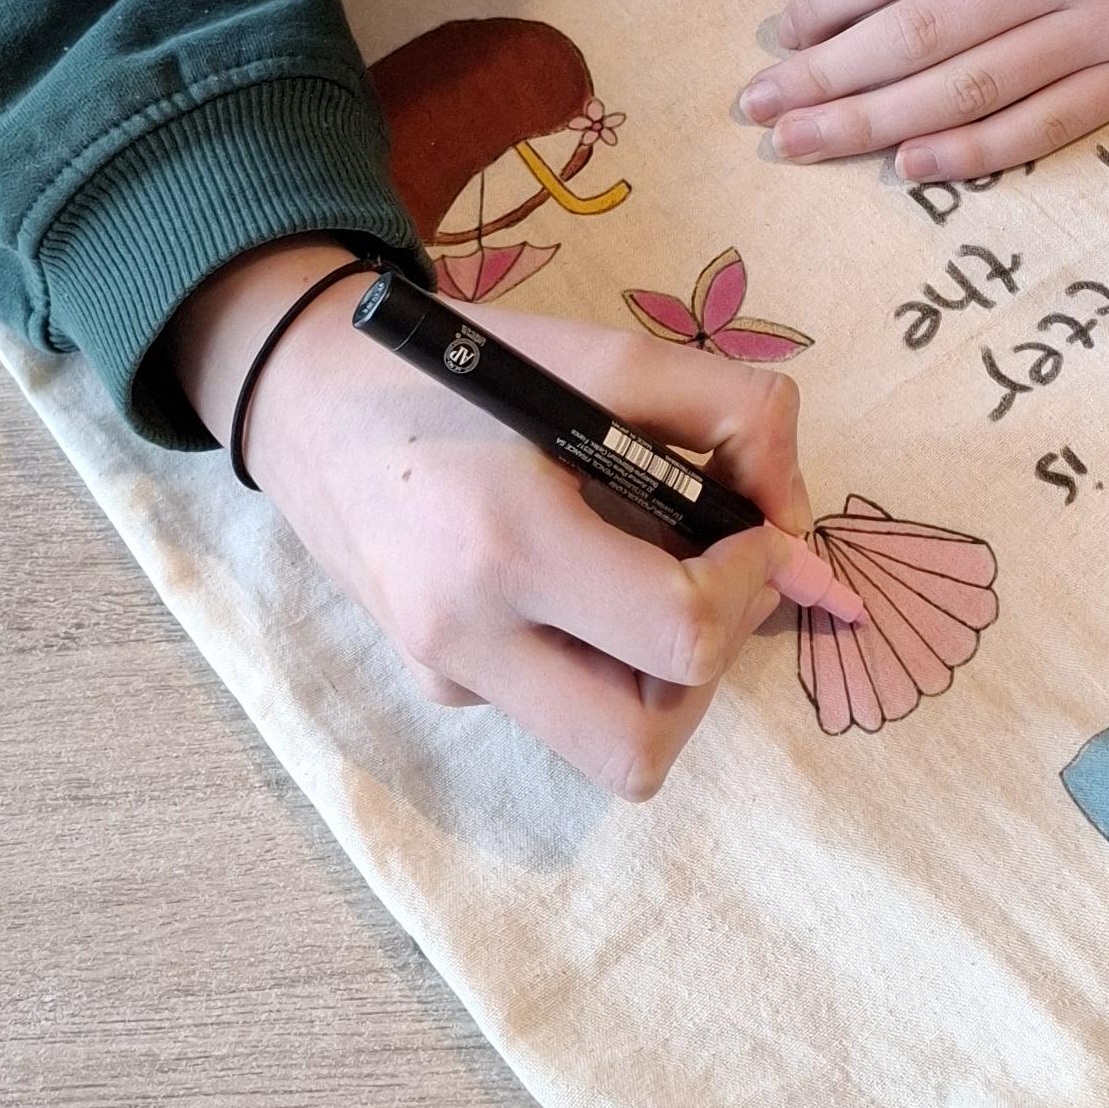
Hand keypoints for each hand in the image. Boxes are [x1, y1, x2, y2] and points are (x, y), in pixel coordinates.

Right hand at [170, 243, 850, 798]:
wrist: (306, 396)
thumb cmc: (459, 368)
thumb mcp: (602, 356)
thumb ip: (732, 415)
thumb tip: (802, 528)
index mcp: (507, 547)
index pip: (679, 635)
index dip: (750, 583)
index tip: (752, 525)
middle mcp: (466, 641)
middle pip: (639, 751)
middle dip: (706, 674)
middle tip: (710, 580)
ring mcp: (446, 678)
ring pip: (604, 742)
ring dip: (659, 674)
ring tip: (646, 565)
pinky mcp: (438, 686)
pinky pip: (555, 702)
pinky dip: (601, 653)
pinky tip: (576, 568)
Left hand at [737, 0, 1108, 178]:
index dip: (826, 5)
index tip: (775, 34)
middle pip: (915, 38)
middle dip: (823, 76)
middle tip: (756, 107)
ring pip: (965, 92)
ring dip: (870, 125)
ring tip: (803, 145)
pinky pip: (1042, 126)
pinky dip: (970, 152)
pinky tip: (909, 167)